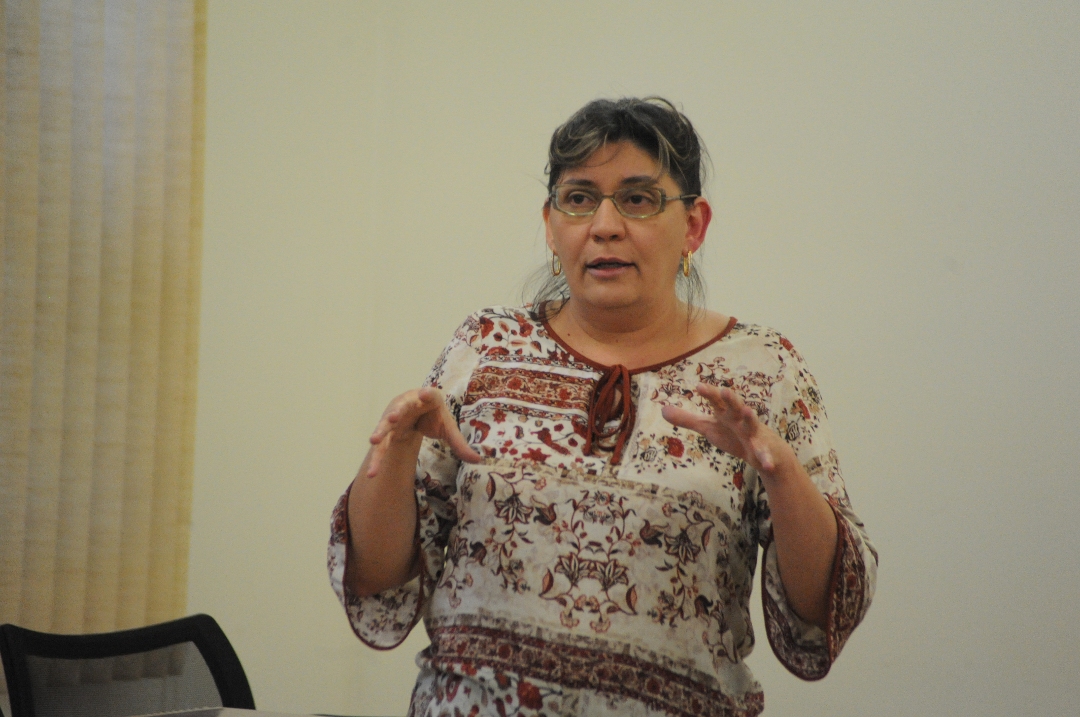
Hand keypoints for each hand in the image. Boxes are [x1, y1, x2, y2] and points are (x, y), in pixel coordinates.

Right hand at [366, 387, 481, 476]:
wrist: (415, 410)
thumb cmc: (433, 416)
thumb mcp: (448, 427)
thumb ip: (459, 443)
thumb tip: (479, 460)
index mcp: (427, 398)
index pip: (428, 395)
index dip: (427, 394)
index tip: (424, 394)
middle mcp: (407, 404)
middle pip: (401, 407)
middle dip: (396, 412)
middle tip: (393, 416)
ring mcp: (394, 416)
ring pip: (386, 425)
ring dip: (380, 432)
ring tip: (373, 440)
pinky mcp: (387, 431)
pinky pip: (382, 444)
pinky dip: (377, 457)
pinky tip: (373, 472)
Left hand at [661, 383, 793, 475]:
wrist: (763, 451)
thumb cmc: (733, 434)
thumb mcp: (708, 427)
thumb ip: (687, 419)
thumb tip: (662, 410)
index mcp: (726, 412)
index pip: (716, 401)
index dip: (709, 394)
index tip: (698, 386)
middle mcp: (740, 419)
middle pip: (735, 406)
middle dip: (731, 399)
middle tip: (724, 390)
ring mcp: (753, 433)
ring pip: (752, 424)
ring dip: (750, 418)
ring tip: (748, 410)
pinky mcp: (763, 449)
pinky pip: (763, 454)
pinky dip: (765, 458)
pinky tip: (766, 465)